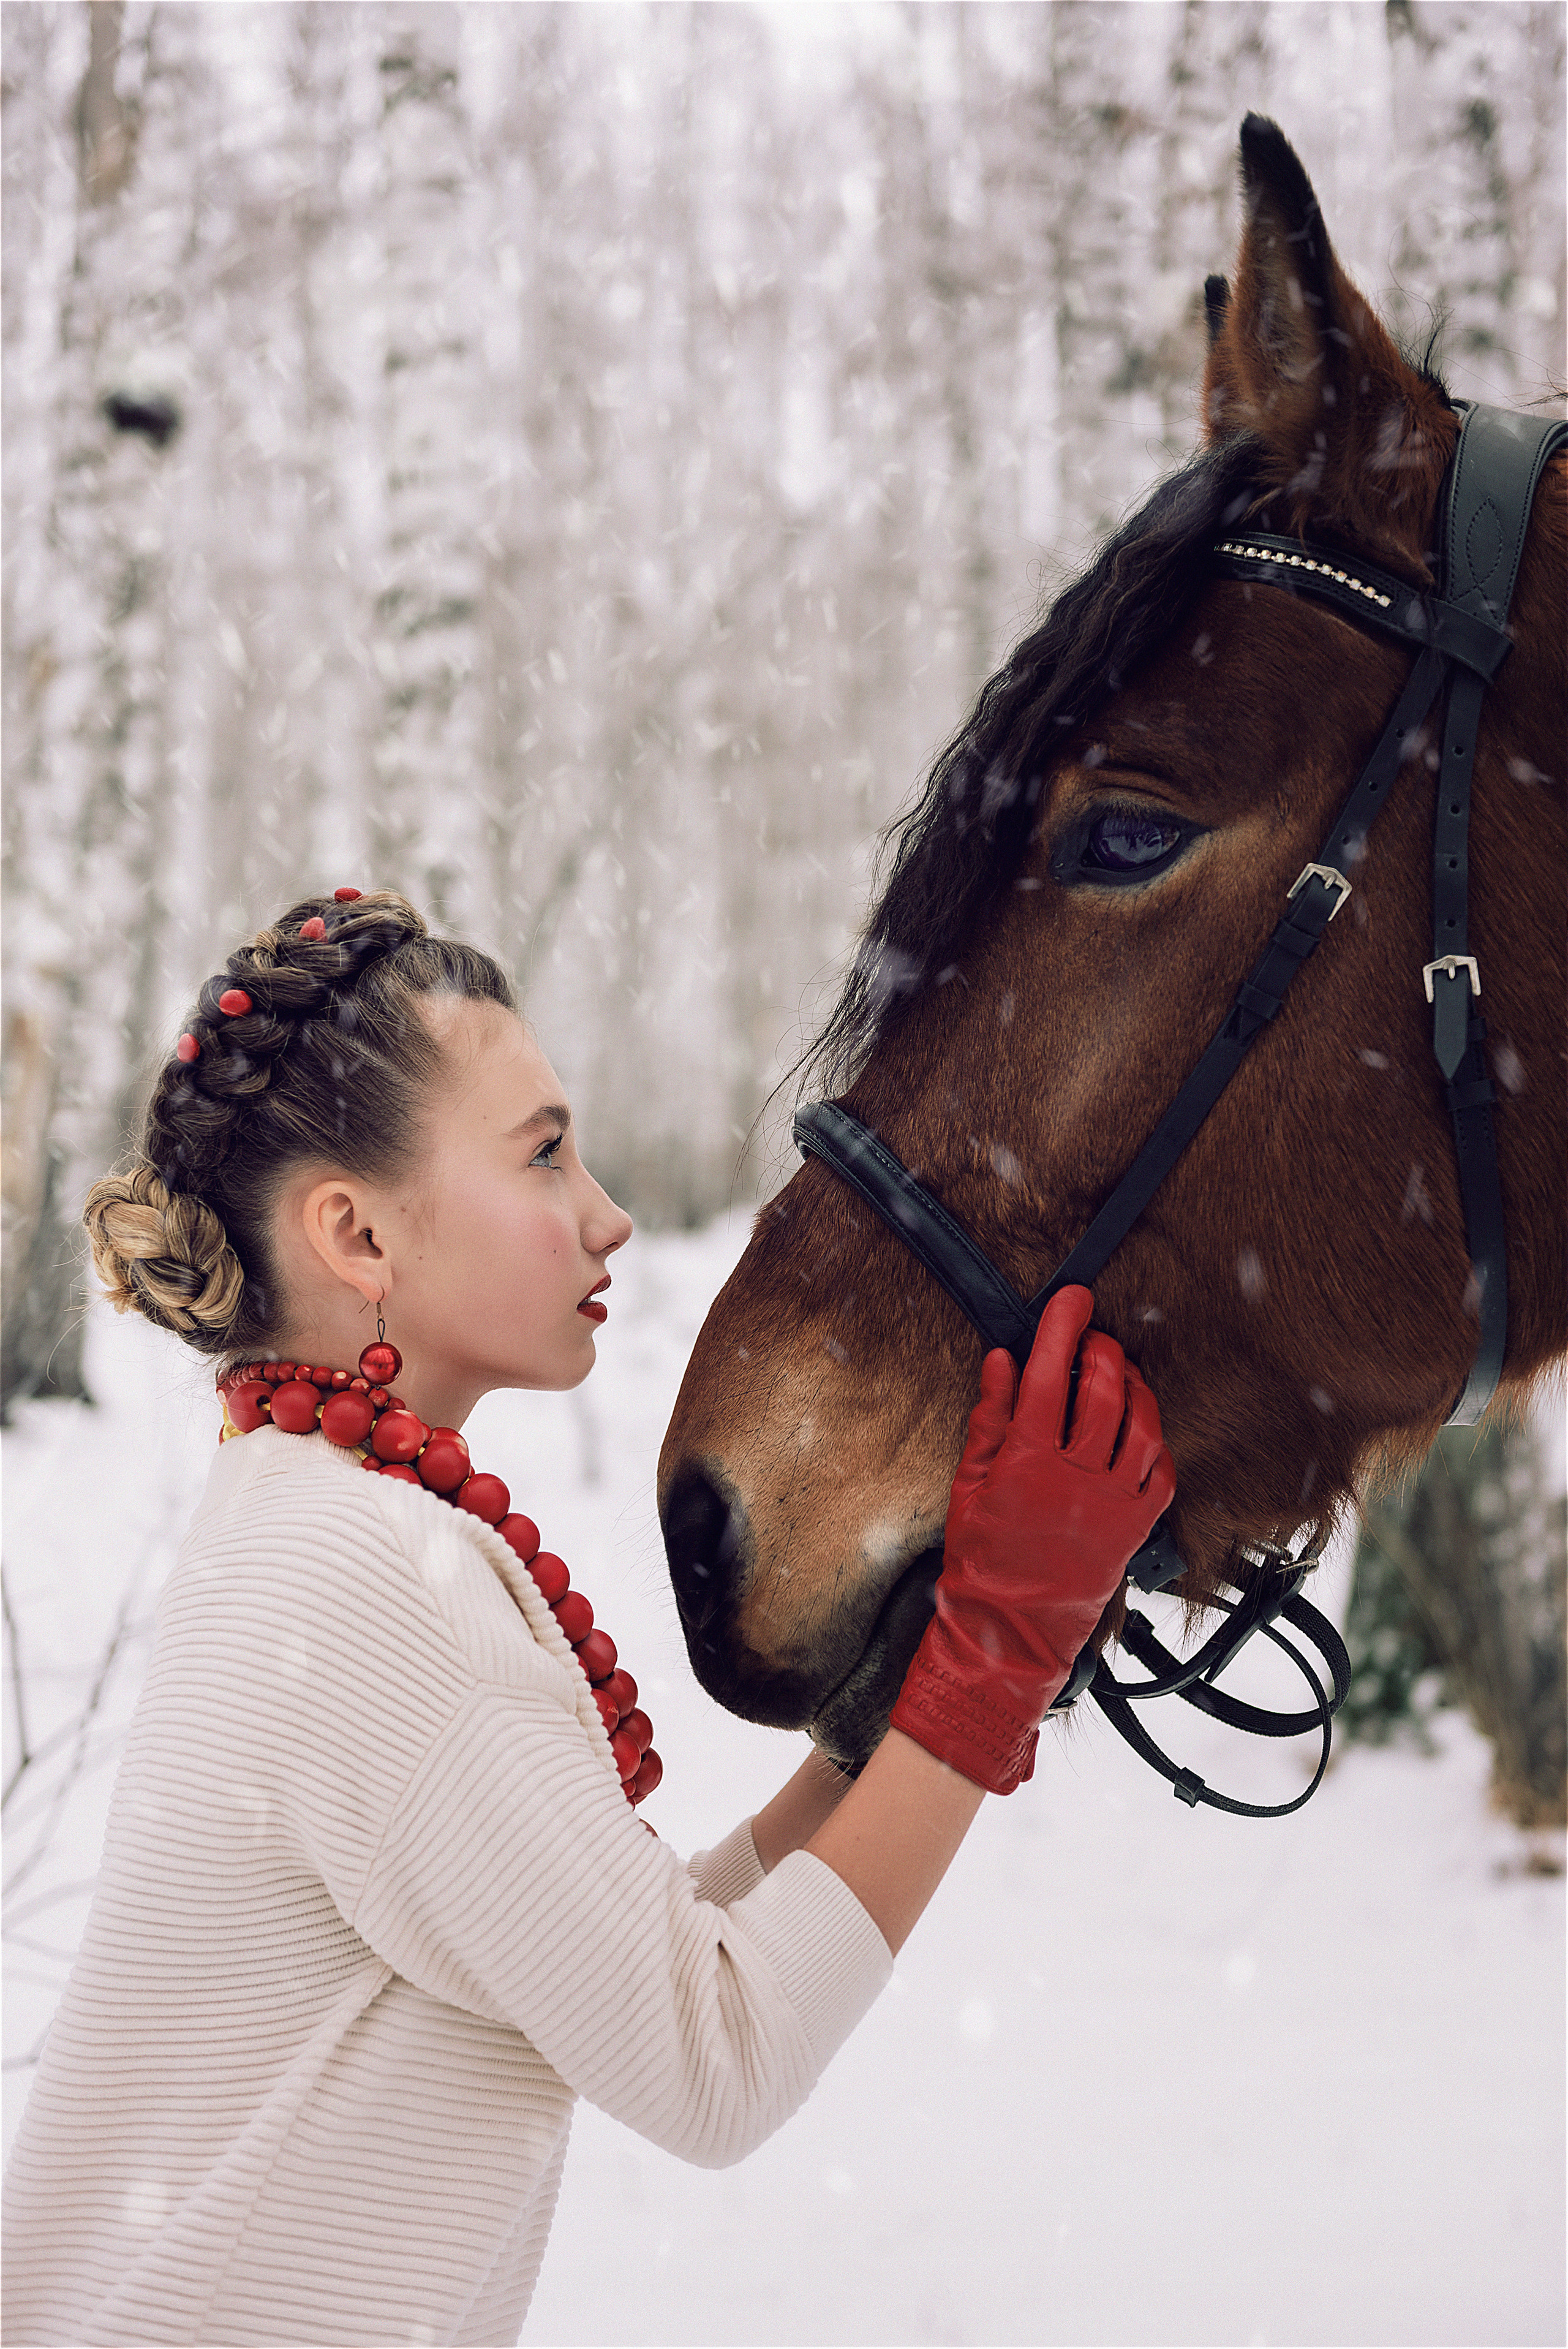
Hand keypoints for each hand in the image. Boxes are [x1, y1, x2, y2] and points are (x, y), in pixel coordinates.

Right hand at [887, 1286, 1174, 1793]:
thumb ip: (989, 1418)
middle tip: (1092, 1334)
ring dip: (1134, 1387)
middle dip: (1102, 1350)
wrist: (1008, 1634)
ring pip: (1142, 1426)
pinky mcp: (1136, 1529)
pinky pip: (1162, 1472)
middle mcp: (1077, 1478)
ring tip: (1119, 1372)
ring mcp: (1113, 1504)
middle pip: (1104, 1391)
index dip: (1062, 1329)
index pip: (1051, 1376)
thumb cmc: (981, 1558)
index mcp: (1027, 1462)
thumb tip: (1002, 1360)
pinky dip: (1156, 1440)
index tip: (1071, 1297)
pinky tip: (1141, 1427)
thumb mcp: (968, 1483)